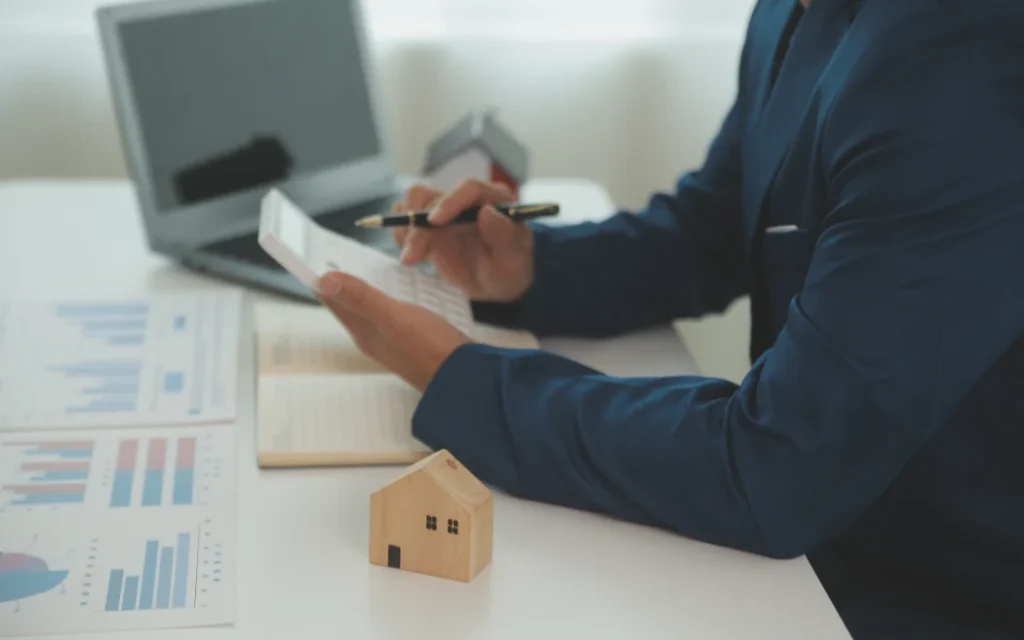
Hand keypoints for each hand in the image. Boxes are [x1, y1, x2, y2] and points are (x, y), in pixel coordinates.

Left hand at [317, 271, 468, 391]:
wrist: (464, 379)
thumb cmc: (430, 347)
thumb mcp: (393, 317)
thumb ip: (361, 298)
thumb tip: (324, 281)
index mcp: (364, 332)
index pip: (335, 302)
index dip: (325, 280)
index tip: (314, 256)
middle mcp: (375, 338)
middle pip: (352, 306)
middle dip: (344, 283)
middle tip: (339, 256)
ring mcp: (396, 340)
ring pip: (372, 310)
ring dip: (367, 290)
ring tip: (365, 268)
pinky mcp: (416, 339)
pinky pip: (394, 314)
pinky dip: (391, 298)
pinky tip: (402, 290)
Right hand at [394, 179, 534, 301]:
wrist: (495, 284)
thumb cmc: (509, 271)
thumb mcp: (513, 262)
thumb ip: (504, 237)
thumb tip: (488, 211)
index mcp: (495, 199)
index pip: (470, 188)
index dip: (449, 201)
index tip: (434, 222)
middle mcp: (467, 199)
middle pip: (433, 197)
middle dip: (418, 226)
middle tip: (412, 257)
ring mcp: (446, 209)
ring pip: (414, 202)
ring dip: (406, 229)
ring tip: (411, 258)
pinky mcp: (430, 223)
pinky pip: (406, 217)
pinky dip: (402, 235)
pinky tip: (411, 256)